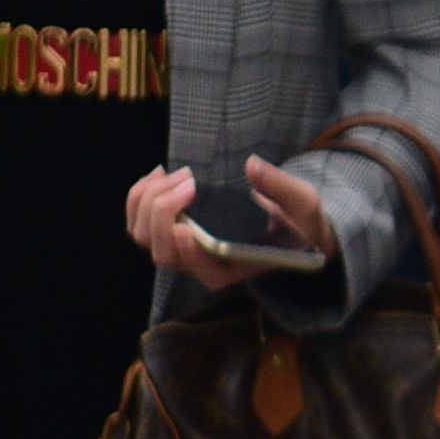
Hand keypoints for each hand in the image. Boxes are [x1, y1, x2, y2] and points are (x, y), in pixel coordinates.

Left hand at [124, 156, 336, 291]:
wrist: (287, 225)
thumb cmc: (298, 221)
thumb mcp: (302, 204)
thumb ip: (281, 187)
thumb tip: (252, 165)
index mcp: (236, 268)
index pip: (205, 272)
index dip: (190, 253)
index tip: (186, 227)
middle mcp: (203, 265)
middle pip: (163, 252)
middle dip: (165, 212)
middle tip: (189, 180)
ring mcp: (182, 250)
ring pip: (142, 236)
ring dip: (148, 200)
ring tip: (173, 173)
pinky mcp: (170, 232)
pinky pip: (137, 221)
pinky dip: (139, 196)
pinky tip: (159, 174)